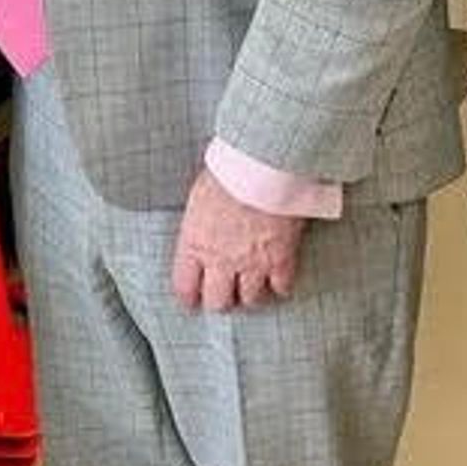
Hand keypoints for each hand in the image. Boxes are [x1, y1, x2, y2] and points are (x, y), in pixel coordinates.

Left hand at [171, 167, 305, 311]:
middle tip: (228, 292)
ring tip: (256, 283)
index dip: (191, 296)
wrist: (264, 164)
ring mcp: (252, 263)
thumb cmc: (231, 170)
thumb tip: (202, 227)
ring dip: (253, 292)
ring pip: (251, 299)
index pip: (185, 287)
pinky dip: (281, 285)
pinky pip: (281, 287)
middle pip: (218, 301)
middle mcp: (221, 260)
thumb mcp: (201, 195)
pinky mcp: (281, 258)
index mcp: (195, 244)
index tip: (195, 298)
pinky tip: (280, 278)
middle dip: (222, 298)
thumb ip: (200, 222)